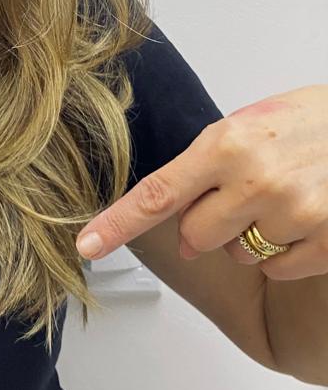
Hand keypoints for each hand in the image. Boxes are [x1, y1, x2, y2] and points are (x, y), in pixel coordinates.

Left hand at [74, 84, 327, 280]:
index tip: (87, 245)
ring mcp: (293, 214)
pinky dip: (286, 251)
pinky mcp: (325, 241)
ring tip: (284, 195)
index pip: (158, 194)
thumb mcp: (250, 124)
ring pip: (239, 252)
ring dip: (251, 234)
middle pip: (195, 234)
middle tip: (241, 192)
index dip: (117, 224)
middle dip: (207, 222)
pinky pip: (278, 268)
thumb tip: (181, 220)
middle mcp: (256, 180)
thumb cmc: (310, 121)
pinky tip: (306, 216)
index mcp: (227, 143)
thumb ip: (209, 165)